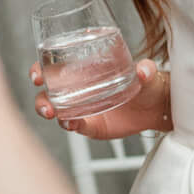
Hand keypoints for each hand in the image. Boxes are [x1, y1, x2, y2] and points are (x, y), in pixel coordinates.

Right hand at [31, 53, 169, 140]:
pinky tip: (72, 123)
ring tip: (53, 113)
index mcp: (84, 70)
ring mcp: (83, 108)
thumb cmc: (147, 83)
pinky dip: (70, 124)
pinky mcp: (91, 125)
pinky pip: (75, 125)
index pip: (55, 67)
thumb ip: (145, 69)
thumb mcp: (146, 73)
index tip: (37, 74)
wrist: (156, 108)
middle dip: (40, 96)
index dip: (41, 69)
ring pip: (56, 110)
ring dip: (50, 111)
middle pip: (49, 92)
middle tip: (43, 99)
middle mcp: (79, 89)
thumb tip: (143, 69)